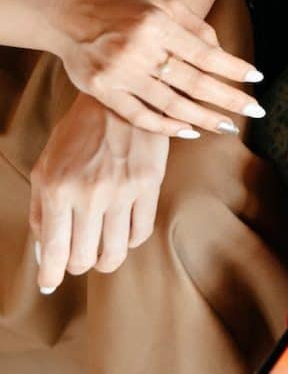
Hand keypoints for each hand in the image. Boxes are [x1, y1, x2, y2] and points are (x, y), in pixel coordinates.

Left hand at [30, 95, 168, 292]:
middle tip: (79, 260)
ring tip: (102, 254)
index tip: (51, 284)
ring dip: (106, 260)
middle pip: (85, 258)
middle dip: (79, 266)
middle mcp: (89, 194)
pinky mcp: (148, 187)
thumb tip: (45, 253)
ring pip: (116, 252)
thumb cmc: (77, 135)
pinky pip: (140, 232)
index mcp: (56, 189)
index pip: (54, 249)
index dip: (51, 274)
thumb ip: (40, 211)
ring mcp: (122, 191)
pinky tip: (123, 232)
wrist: (117, 102)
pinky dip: (129, 241)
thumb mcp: (46, 167)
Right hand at [51, 0, 264, 136]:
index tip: (257, 78)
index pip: (206, 54)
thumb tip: (224, 55)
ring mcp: (120, 73)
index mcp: (158, 24)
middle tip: (255, 111)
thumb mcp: (162, 4)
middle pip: (195, 83)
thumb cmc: (124, 8)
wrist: (69, 17)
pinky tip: (191, 131)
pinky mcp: (104, 91)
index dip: (234, 69)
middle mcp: (140, 49)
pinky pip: (141, 117)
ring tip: (228, 127)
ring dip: (205, 119)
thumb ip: (196, 26)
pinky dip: (168, 127)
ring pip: (172, 105)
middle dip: (230, 99)